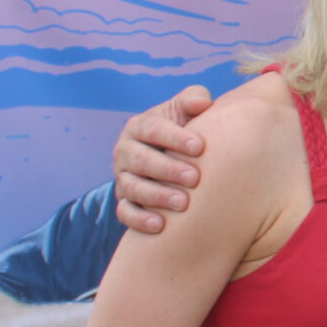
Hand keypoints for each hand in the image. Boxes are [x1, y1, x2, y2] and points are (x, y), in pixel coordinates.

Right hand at [112, 85, 213, 233]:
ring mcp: (123, 177)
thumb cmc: (186, 130)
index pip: (152, 128)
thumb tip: (203, 102)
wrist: (177, 157)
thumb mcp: (187, 112)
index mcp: (139, 126)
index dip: (174, 137)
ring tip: (182, 203)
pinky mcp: (125, 201)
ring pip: (132, 187)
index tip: (200, 147)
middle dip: (167, 169)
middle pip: (140, 160)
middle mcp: (125, 151)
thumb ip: (193, 100)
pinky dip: (139, 220)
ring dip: (156, 196)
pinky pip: (125, 212)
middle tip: (195, 178)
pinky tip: (160, 226)